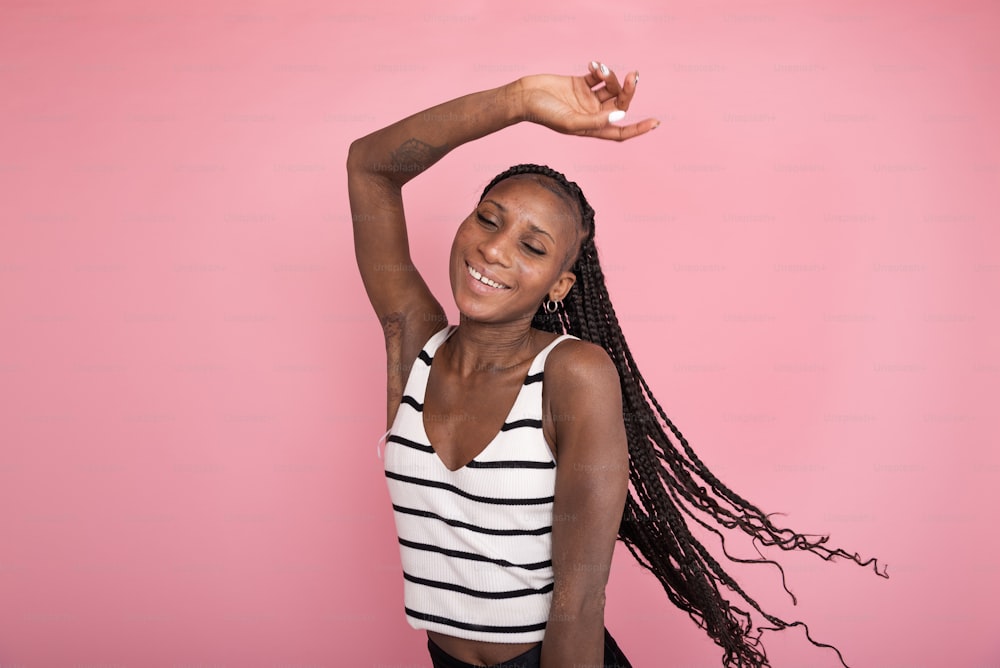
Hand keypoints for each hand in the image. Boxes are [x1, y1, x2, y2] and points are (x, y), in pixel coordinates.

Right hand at [516, 61, 658, 140]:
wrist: (524, 96)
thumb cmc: (543, 113)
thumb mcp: (570, 122)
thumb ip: (595, 121)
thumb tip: (620, 117)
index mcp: (591, 129)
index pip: (620, 132)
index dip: (638, 129)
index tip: (655, 122)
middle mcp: (592, 114)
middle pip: (619, 104)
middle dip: (628, 90)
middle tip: (633, 76)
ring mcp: (587, 99)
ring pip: (610, 87)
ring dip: (611, 76)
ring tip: (599, 69)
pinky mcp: (580, 83)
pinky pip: (598, 76)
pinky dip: (600, 69)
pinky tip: (593, 65)